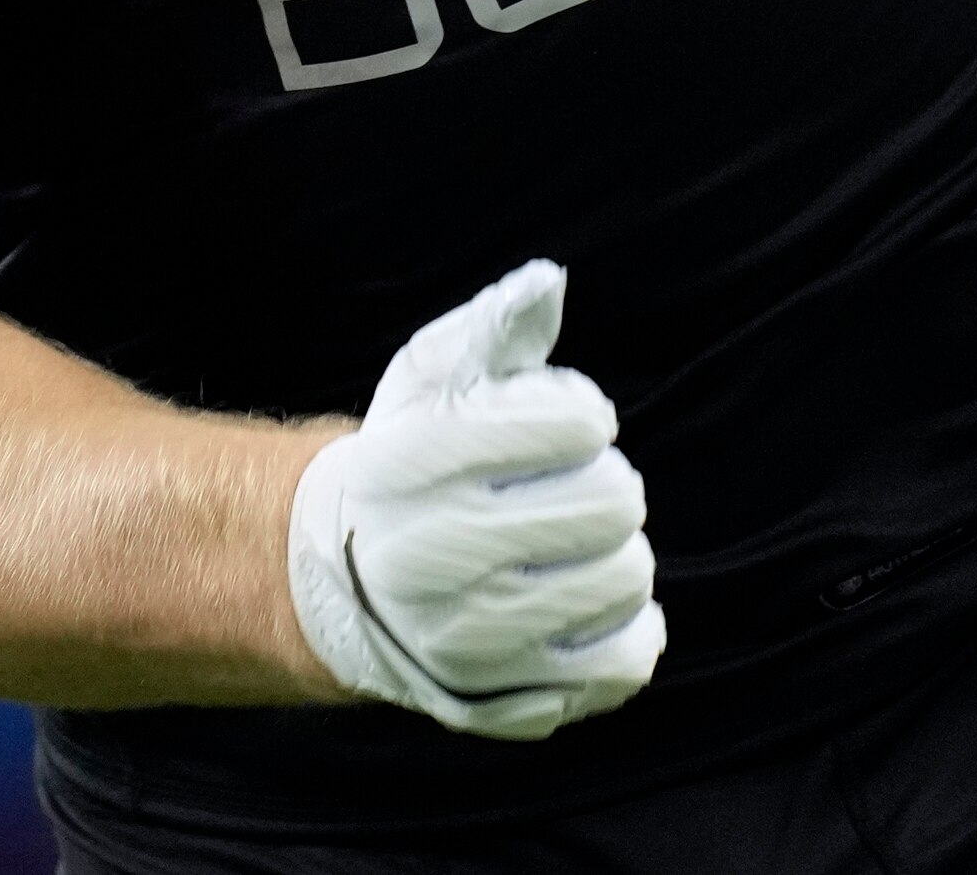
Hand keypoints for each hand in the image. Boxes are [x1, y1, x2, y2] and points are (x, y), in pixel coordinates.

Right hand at [285, 261, 663, 738]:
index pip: (577, 423)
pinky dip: (631, 627)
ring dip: (617, 551)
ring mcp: (468, 634)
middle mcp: (433, 553)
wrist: (344, 583)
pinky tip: (592, 602)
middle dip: (608, 483)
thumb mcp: (431, 379)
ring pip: (627, 577)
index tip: (558, 427)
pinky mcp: (504, 695)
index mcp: (418, 460)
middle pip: (615, 501)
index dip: (584, 415)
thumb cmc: (411, 460)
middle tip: (574, 487)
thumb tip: (550, 282)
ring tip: (571, 545)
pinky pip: (626, 660)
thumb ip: (493, 324)